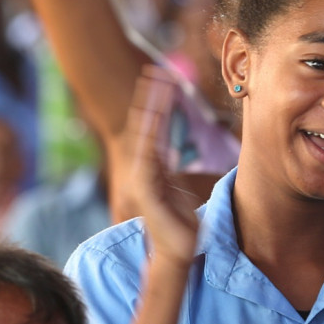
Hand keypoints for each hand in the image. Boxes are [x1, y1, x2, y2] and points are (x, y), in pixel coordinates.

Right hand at [111, 65, 200, 266]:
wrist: (178, 251)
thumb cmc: (181, 224)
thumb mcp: (179, 192)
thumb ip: (173, 172)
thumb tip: (173, 155)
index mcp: (152, 169)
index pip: (153, 130)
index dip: (156, 106)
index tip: (160, 82)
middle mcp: (144, 170)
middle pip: (146, 126)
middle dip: (150, 99)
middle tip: (153, 72)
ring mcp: (143, 178)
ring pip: (146, 135)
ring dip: (151, 109)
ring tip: (156, 85)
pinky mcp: (146, 188)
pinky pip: (149, 154)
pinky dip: (151, 134)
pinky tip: (155, 115)